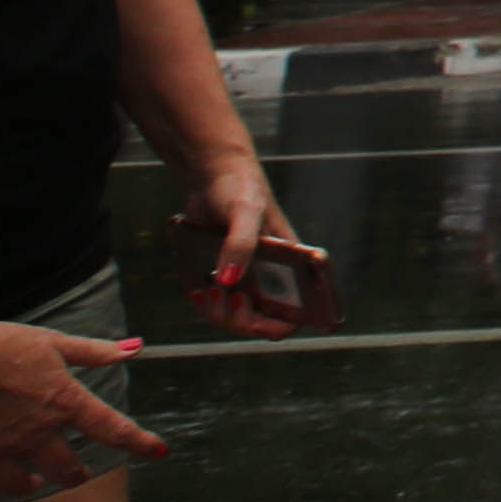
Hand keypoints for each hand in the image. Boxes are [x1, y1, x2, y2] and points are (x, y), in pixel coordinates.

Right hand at [0, 311, 169, 501]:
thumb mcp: (50, 341)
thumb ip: (94, 351)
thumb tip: (137, 347)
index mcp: (62, 403)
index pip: (113, 429)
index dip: (140, 442)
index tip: (159, 452)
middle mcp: (35, 434)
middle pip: (68, 471)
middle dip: (74, 473)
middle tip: (75, 471)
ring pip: (22, 487)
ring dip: (30, 486)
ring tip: (33, 481)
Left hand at [165, 160, 332, 338]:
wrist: (213, 177)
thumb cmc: (241, 189)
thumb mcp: (245, 212)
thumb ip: (240, 245)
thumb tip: (229, 282)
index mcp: (296, 264)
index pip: (302, 310)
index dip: (283, 324)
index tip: (260, 319)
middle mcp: (275, 277)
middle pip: (264, 321)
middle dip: (243, 320)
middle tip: (231, 296)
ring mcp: (248, 279)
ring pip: (237, 317)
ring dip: (220, 313)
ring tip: (208, 290)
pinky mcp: (224, 277)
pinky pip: (216, 305)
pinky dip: (205, 304)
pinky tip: (198, 289)